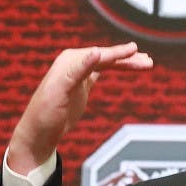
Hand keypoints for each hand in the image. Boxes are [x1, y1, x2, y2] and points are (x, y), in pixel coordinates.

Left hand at [7, 42, 152, 173]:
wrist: (37, 134)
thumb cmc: (45, 114)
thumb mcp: (60, 91)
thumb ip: (78, 69)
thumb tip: (97, 51)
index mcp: (69, 61)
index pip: (100, 55)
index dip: (119, 53)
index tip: (135, 50)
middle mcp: (73, 63)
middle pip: (106, 58)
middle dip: (127, 59)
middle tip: (148, 61)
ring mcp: (77, 74)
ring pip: (106, 64)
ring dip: (125, 63)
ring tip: (146, 63)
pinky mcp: (80, 85)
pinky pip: (102, 71)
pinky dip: (115, 69)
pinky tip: (124, 67)